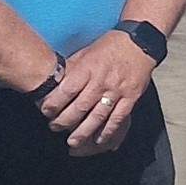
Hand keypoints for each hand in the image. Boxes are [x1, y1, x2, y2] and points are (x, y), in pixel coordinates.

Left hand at [39, 28, 155, 156]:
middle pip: (80, 106)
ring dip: (84, 131)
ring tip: (72, 141)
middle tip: (55, 128)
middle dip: (65, 121)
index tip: (45, 111)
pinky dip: (108, 130)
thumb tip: (54, 82)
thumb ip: (71, 68)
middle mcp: (102, 80)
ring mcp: (117, 90)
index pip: (67, 90)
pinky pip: (118, 117)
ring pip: (98, 115)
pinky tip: (99, 139)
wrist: (140, 42)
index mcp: (88, 68)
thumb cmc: (110, 45)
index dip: (54, 103)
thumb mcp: (86, 52)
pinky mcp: (131, 97)